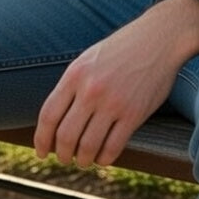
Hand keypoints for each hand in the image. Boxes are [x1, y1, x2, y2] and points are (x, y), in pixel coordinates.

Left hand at [34, 0, 198, 167]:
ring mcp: (113, 102)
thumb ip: (72, 85)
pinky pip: (113, 147)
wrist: (158, 38)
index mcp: (76, 74)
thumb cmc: (121, 49)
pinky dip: (104, 158)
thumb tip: (54, 120)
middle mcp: (91, 89)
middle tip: (64, 159)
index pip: (49, 115)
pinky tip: (103, 157)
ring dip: (83, 160)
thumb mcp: (89, 59)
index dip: (41, 139)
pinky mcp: (134, 114)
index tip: (40, 151)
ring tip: (84, 160)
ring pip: (88, 146)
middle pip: (65, 136)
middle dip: (61, 154)